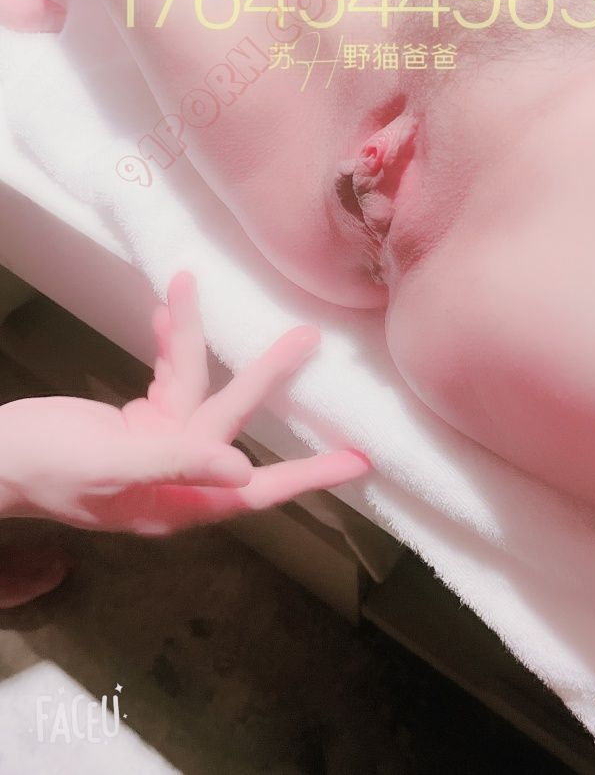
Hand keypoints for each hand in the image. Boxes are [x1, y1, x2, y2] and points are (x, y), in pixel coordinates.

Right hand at [0, 272, 370, 533]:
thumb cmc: (43, 470)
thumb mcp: (109, 467)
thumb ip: (176, 465)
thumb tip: (242, 471)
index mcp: (178, 502)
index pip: (257, 491)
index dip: (309, 477)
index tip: (358, 463)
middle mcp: (179, 475)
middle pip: (232, 420)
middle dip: (264, 376)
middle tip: (305, 339)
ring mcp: (158, 447)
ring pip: (192, 387)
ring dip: (192, 338)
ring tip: (188, 284)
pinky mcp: (138, 423)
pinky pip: (165, 378)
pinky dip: (168, 346)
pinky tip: (171, 310)